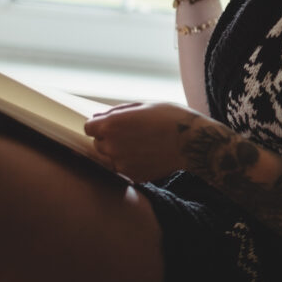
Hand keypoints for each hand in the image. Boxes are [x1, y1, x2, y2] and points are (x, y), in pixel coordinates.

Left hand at [84, 102, 202, 180]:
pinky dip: (131, 164)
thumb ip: (118, 111)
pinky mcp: (133, 176)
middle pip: (97, 144)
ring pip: (109, 159)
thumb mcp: (145, 105)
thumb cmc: (172, 119)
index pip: (88, 127)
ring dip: (118, 153)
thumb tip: (101, 116)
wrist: (193, 143)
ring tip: (141, 145)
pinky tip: (148, 155)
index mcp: (111, 125)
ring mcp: (121, 164)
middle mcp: (111, 146)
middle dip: (108, 139)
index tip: (111, 125)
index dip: (99, 124)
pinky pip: (124, 169)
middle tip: (132, 134)